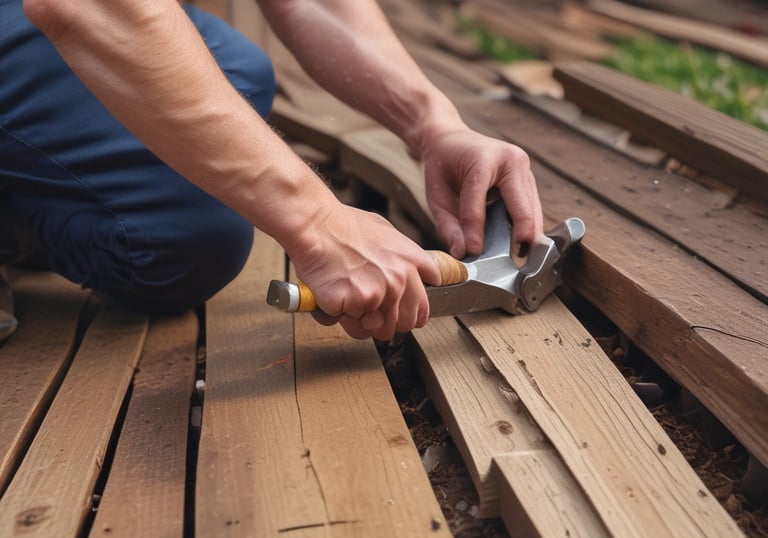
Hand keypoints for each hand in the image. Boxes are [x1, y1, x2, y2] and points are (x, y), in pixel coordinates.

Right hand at [287, 204, 441, 340]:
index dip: (411, 313)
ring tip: (350, 299)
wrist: (315, 225)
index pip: (424, 306)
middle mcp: (399, 280)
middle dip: (388, 322)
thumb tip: (420, 273)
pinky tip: (335, 295)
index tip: (401, 313)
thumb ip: (405, 257)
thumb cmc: (343, 226)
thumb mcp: (386, 232)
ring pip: (379, 329)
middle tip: (369, 311)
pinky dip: (342, 316)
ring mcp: (378, 293)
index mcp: (410, 263)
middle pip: (406, 324)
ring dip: (364, 322)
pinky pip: (353, 326)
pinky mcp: (355, 303)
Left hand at [422, 128, 543, 259]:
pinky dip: (527, 228)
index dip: (476, 229)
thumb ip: (448, 225)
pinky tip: (521, 246)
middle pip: (521, 207)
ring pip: (533, 210)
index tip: (474, 253)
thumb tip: (463, 254)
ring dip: (528, 235)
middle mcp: (511, 161)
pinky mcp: (528, 180)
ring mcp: (524, 169)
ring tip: (520, 260)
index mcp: (483, 159)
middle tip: (515, 265)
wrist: (452, 140)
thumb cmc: (442, 167)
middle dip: (521, 237)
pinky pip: (531, 209)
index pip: (479, 200)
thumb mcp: (437, 196)